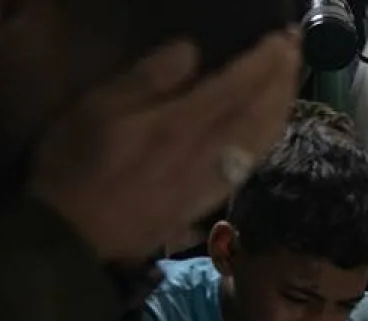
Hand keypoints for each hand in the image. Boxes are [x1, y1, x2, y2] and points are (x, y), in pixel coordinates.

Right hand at [31, 31, 300, 263]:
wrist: (72, 238)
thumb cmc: (73, 166)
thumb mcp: (95, 108)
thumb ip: (147, 78)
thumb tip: (191, 51)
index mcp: (179, 124)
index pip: (237, 85)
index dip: (265, 60)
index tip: (283, 35)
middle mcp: (205, 153)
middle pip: (259, 112)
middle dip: (283, 78)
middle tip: (296, 48)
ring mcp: (210, 181)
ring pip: (261, 141)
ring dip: (281, 107)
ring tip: (289, 80)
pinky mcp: (205, 202)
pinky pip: (249, 166)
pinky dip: (267, 140)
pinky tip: (268, 128)